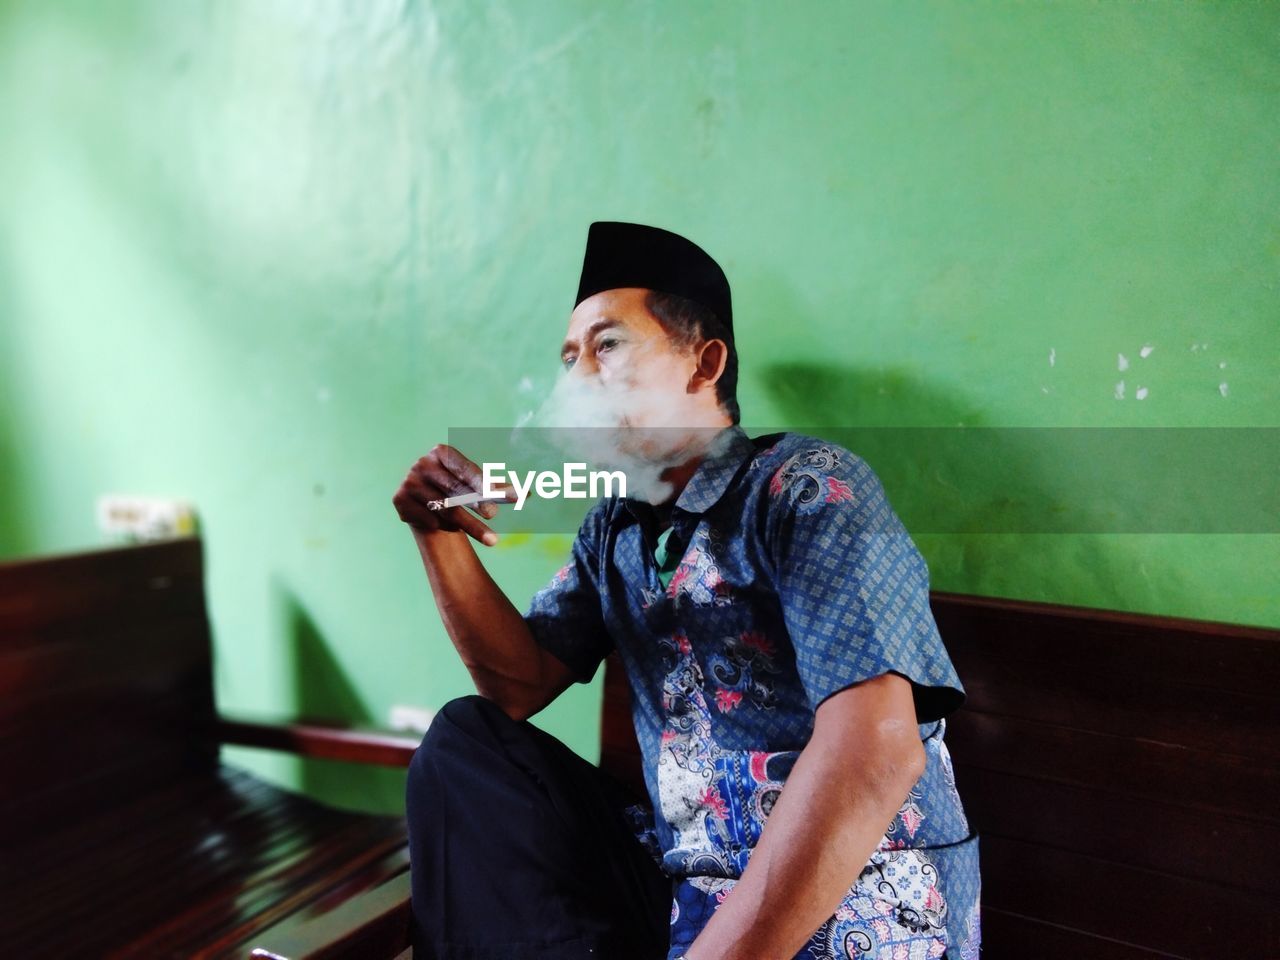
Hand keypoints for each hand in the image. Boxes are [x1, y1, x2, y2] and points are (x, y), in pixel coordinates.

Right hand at [392, 444, 514, 545]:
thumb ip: (495, 488)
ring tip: (492, 540)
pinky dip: (440, 526)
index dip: (484, 482)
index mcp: (442, 453)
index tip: (506, 495)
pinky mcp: (399, 499)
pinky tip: (445, 528)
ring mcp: (410, 481)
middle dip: (479, 505)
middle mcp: (423, 464)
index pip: (466, 469)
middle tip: (496, 516)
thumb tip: (526, 493)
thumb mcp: (473, 486)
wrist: (424, 505)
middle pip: (456, 490)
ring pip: (445, 508)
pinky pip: (428, 518)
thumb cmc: (454, 491)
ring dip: (469, 525)